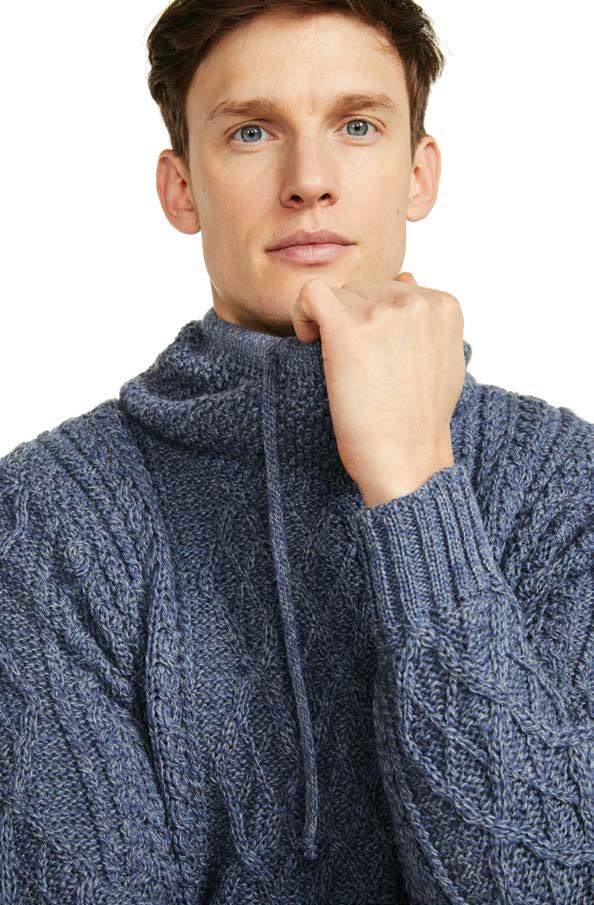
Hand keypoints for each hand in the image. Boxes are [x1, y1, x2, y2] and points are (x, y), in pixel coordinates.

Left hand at [291, 272, 465, 503]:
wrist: (408, 461)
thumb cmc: (421, 421)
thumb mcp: (444, 360)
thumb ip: (428, 320)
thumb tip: (406, 279)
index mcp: (444, 305)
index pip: (391, 288)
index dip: (373, 319)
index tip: (370, 353)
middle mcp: (417, 302)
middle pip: (362, 289)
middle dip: (350, 321)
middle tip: (352, 365)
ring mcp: (383, 314)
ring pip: (337, 295)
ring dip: (328, 324)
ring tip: (336, 363)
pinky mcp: (348, 330)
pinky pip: (310, 294)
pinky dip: (302, 313)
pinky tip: (308, 341)